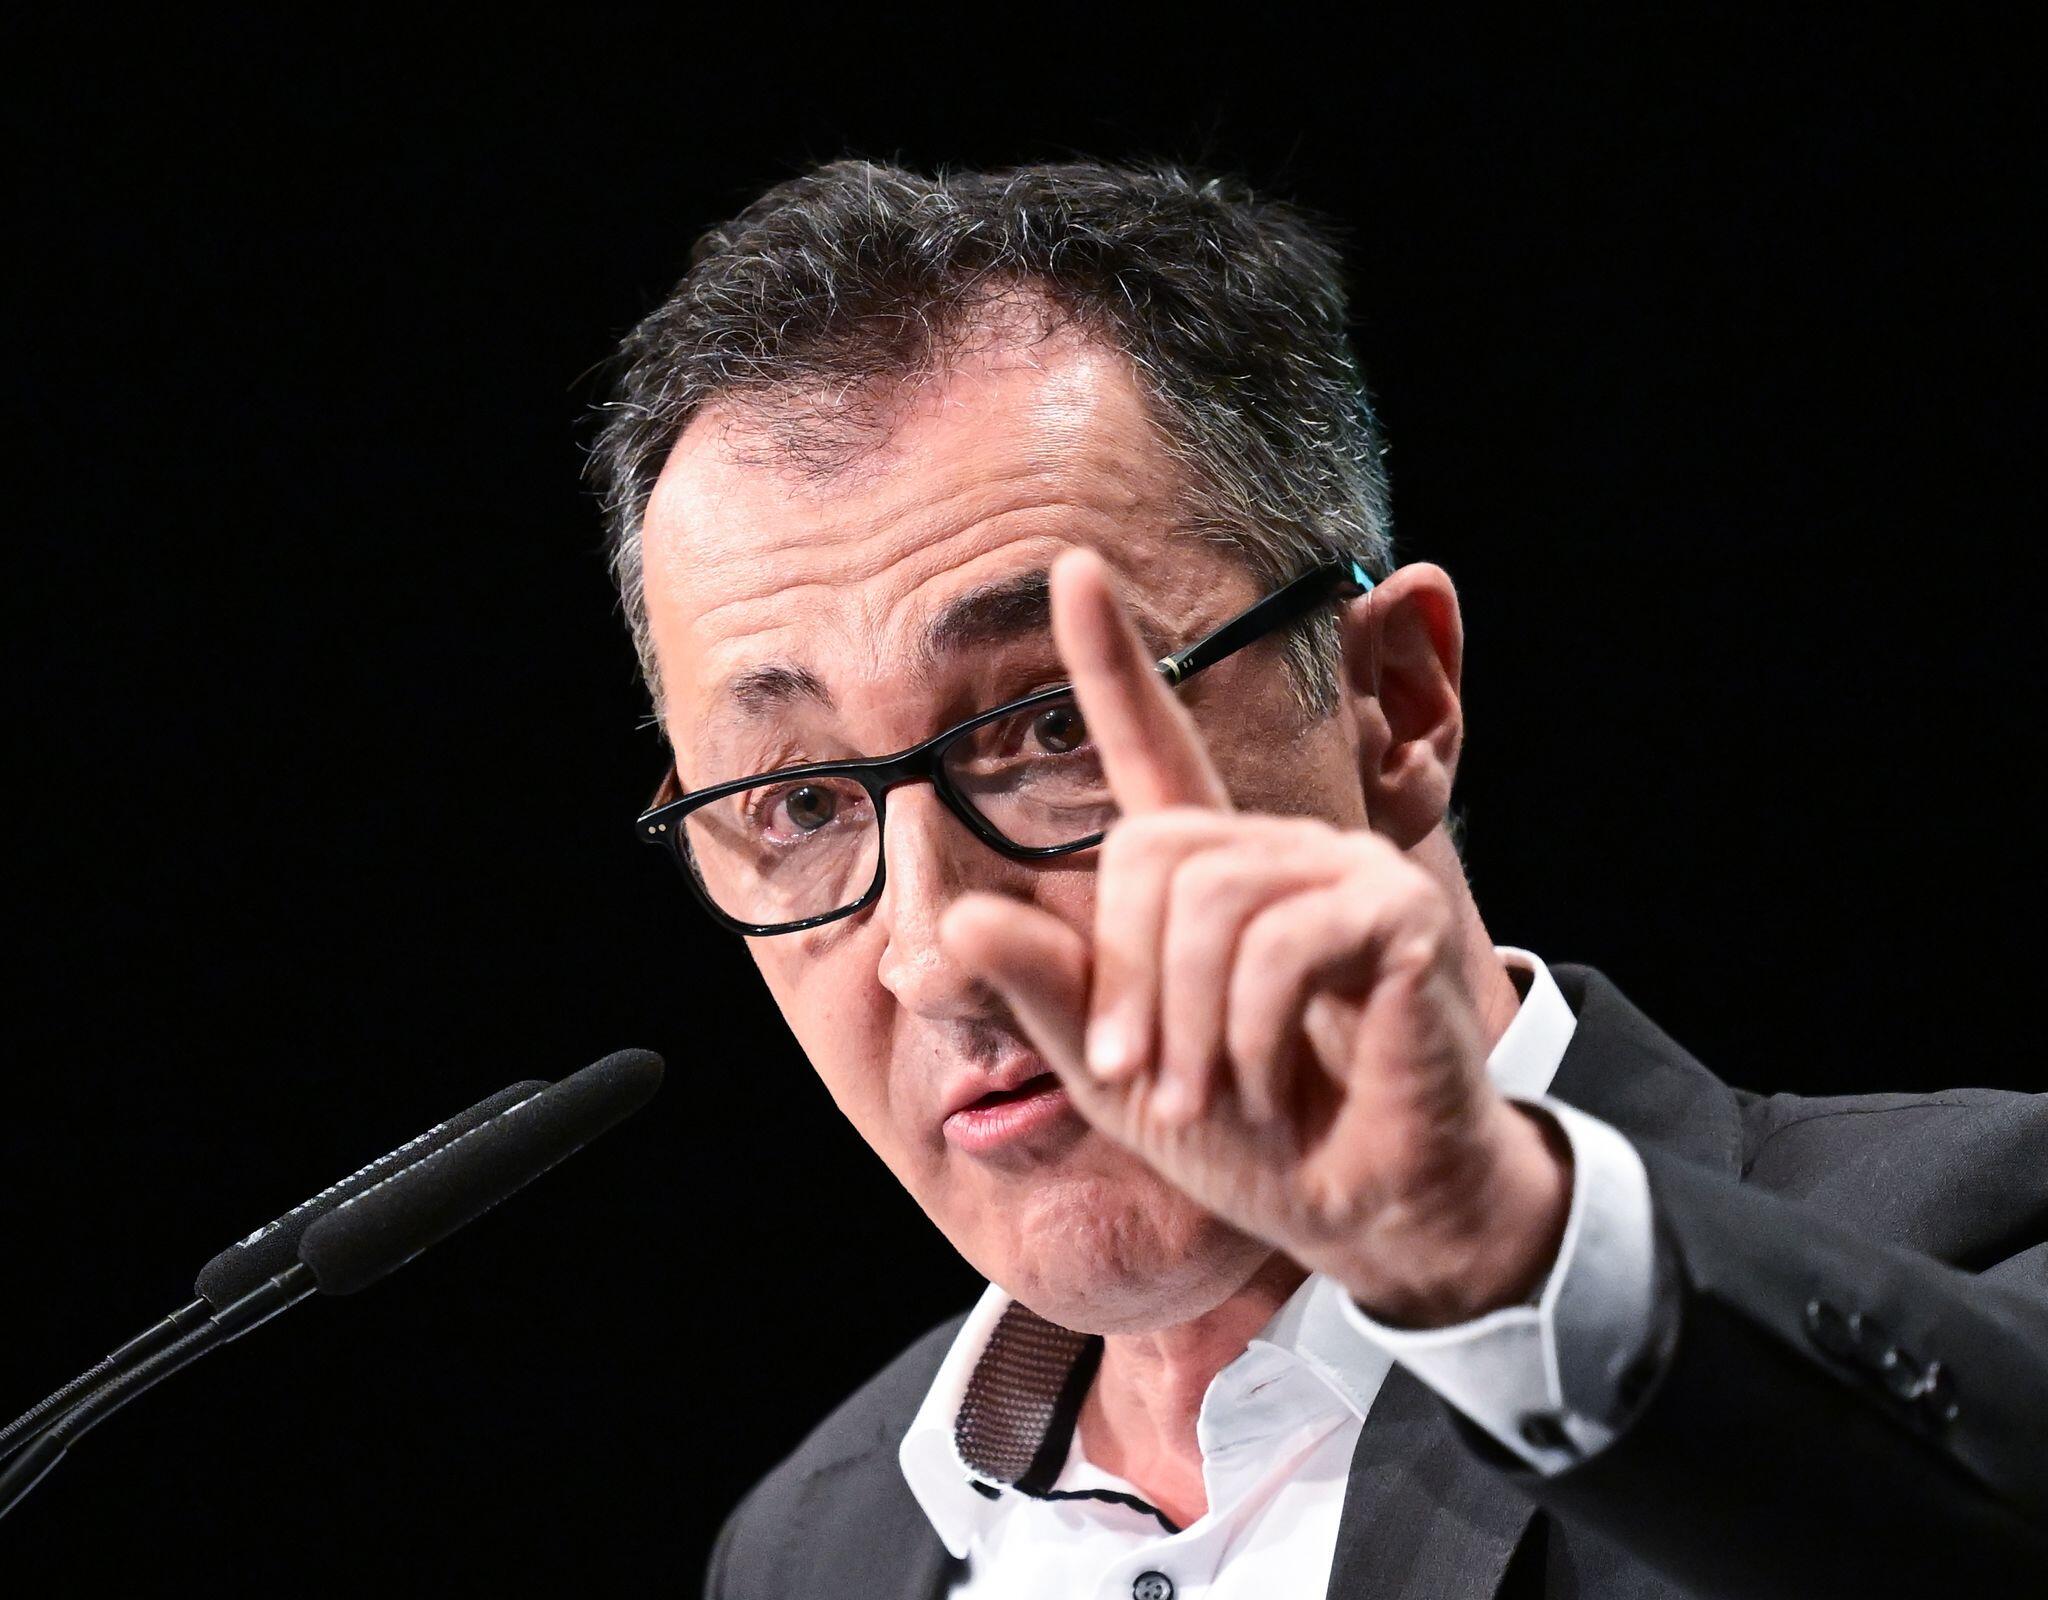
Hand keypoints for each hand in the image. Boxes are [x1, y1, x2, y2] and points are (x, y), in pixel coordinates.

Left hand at [938, 549, 1569, 1326]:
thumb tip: (956, 923)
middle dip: (1127, 988)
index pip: (1150, 744)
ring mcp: (1339, 868)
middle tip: (1151, 1081)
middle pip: (1147, 856)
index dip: (1109, 660)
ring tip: (1217, 1098)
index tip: (1072, 567)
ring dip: (1188, 1026)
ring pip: (1206, 902)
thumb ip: (1047, 999)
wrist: (1368, 1208)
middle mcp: (1273, 849)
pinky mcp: (1393, 910)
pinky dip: (1250, 1033)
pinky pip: (1276, 943)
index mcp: (1204, 874)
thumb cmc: (1251, 1133)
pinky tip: (1271, 1087)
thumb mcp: (1119, 1073)